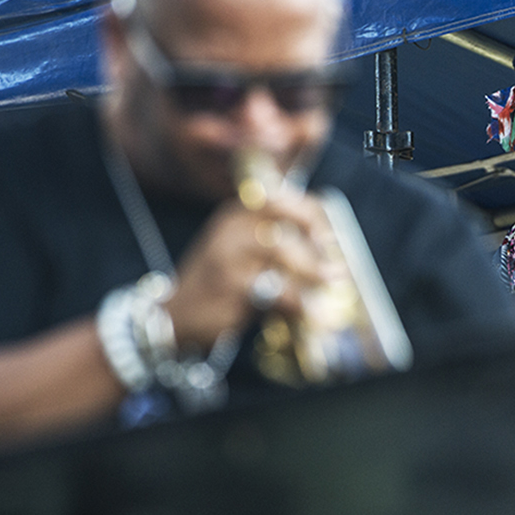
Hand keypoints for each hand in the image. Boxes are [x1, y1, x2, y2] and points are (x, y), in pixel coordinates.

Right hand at [165, 193, 334, 351]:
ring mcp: (229, 254)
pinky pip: (276, 289)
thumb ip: (276, 242)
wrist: (176, 316)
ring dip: (314, 269)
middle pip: (283, 216)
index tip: (333, 237)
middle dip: (317, 237)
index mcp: (237, 214)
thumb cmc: (220, 284)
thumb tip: (329, 248)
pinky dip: (300, 302)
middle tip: (338, 262)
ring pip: (282, 249)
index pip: (281, 198)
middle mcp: (232, 227)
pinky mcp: (231, 285)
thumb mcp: (241, 253)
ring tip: (334, 284)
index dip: (313, 214)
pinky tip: (313, 313)